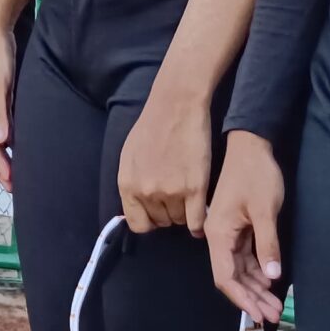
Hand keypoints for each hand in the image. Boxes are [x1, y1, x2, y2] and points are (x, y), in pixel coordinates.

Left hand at [117, 85, 213, 235]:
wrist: (176, 106)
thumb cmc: (151, 127)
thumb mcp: (129, 157)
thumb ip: (131, 184)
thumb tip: (137, 207)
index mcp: (127, 185)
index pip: (138, 224)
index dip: (150, 220)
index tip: (158, 212)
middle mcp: (146, 192)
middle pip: (162, 222)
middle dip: (168, 213)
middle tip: (177, 198)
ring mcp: (171, 192)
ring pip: (180, 221)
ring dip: (185, 213)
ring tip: (189, 197)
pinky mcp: (195, 189)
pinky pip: (197, 222)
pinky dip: (200, 224)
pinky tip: (202, 214)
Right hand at [206, 133, 287, 322]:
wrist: (251, 146)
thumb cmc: (256, 175)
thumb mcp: (265, 211)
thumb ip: (267, 245)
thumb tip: (272, 277)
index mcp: (218, 234)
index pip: (225, 276)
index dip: (241, 298)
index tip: (257, 315)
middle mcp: (219, 237)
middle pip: (232, 277)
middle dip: (251, 298)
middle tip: (272, 316)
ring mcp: (228, 234)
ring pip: (239, 269)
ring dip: (256, 288)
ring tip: (274, 306)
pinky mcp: (239, 229)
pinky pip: (245, 258)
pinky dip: (258, 272)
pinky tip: (270, 284)